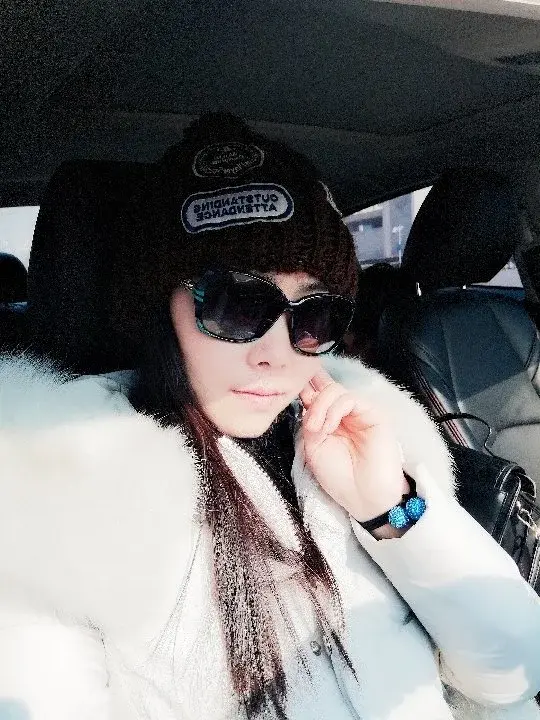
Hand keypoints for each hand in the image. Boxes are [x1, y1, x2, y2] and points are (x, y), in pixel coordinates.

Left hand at [299, 369, 407, 522]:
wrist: (363, 498)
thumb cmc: (339, 477)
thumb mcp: (313, 447)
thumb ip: (309, 422)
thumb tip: (307, 399)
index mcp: (327, 419)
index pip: (316, 392)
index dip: (304, 385)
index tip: (290, 385)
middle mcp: (343, 412)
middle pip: (323, 386)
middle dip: (310, 396)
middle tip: (308, 424)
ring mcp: (359, 412)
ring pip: (335, 390)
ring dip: (320, 408)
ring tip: (317, 430)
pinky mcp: (374, 414)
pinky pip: (350, 398)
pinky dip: (334, 409)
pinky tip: (329, 428)